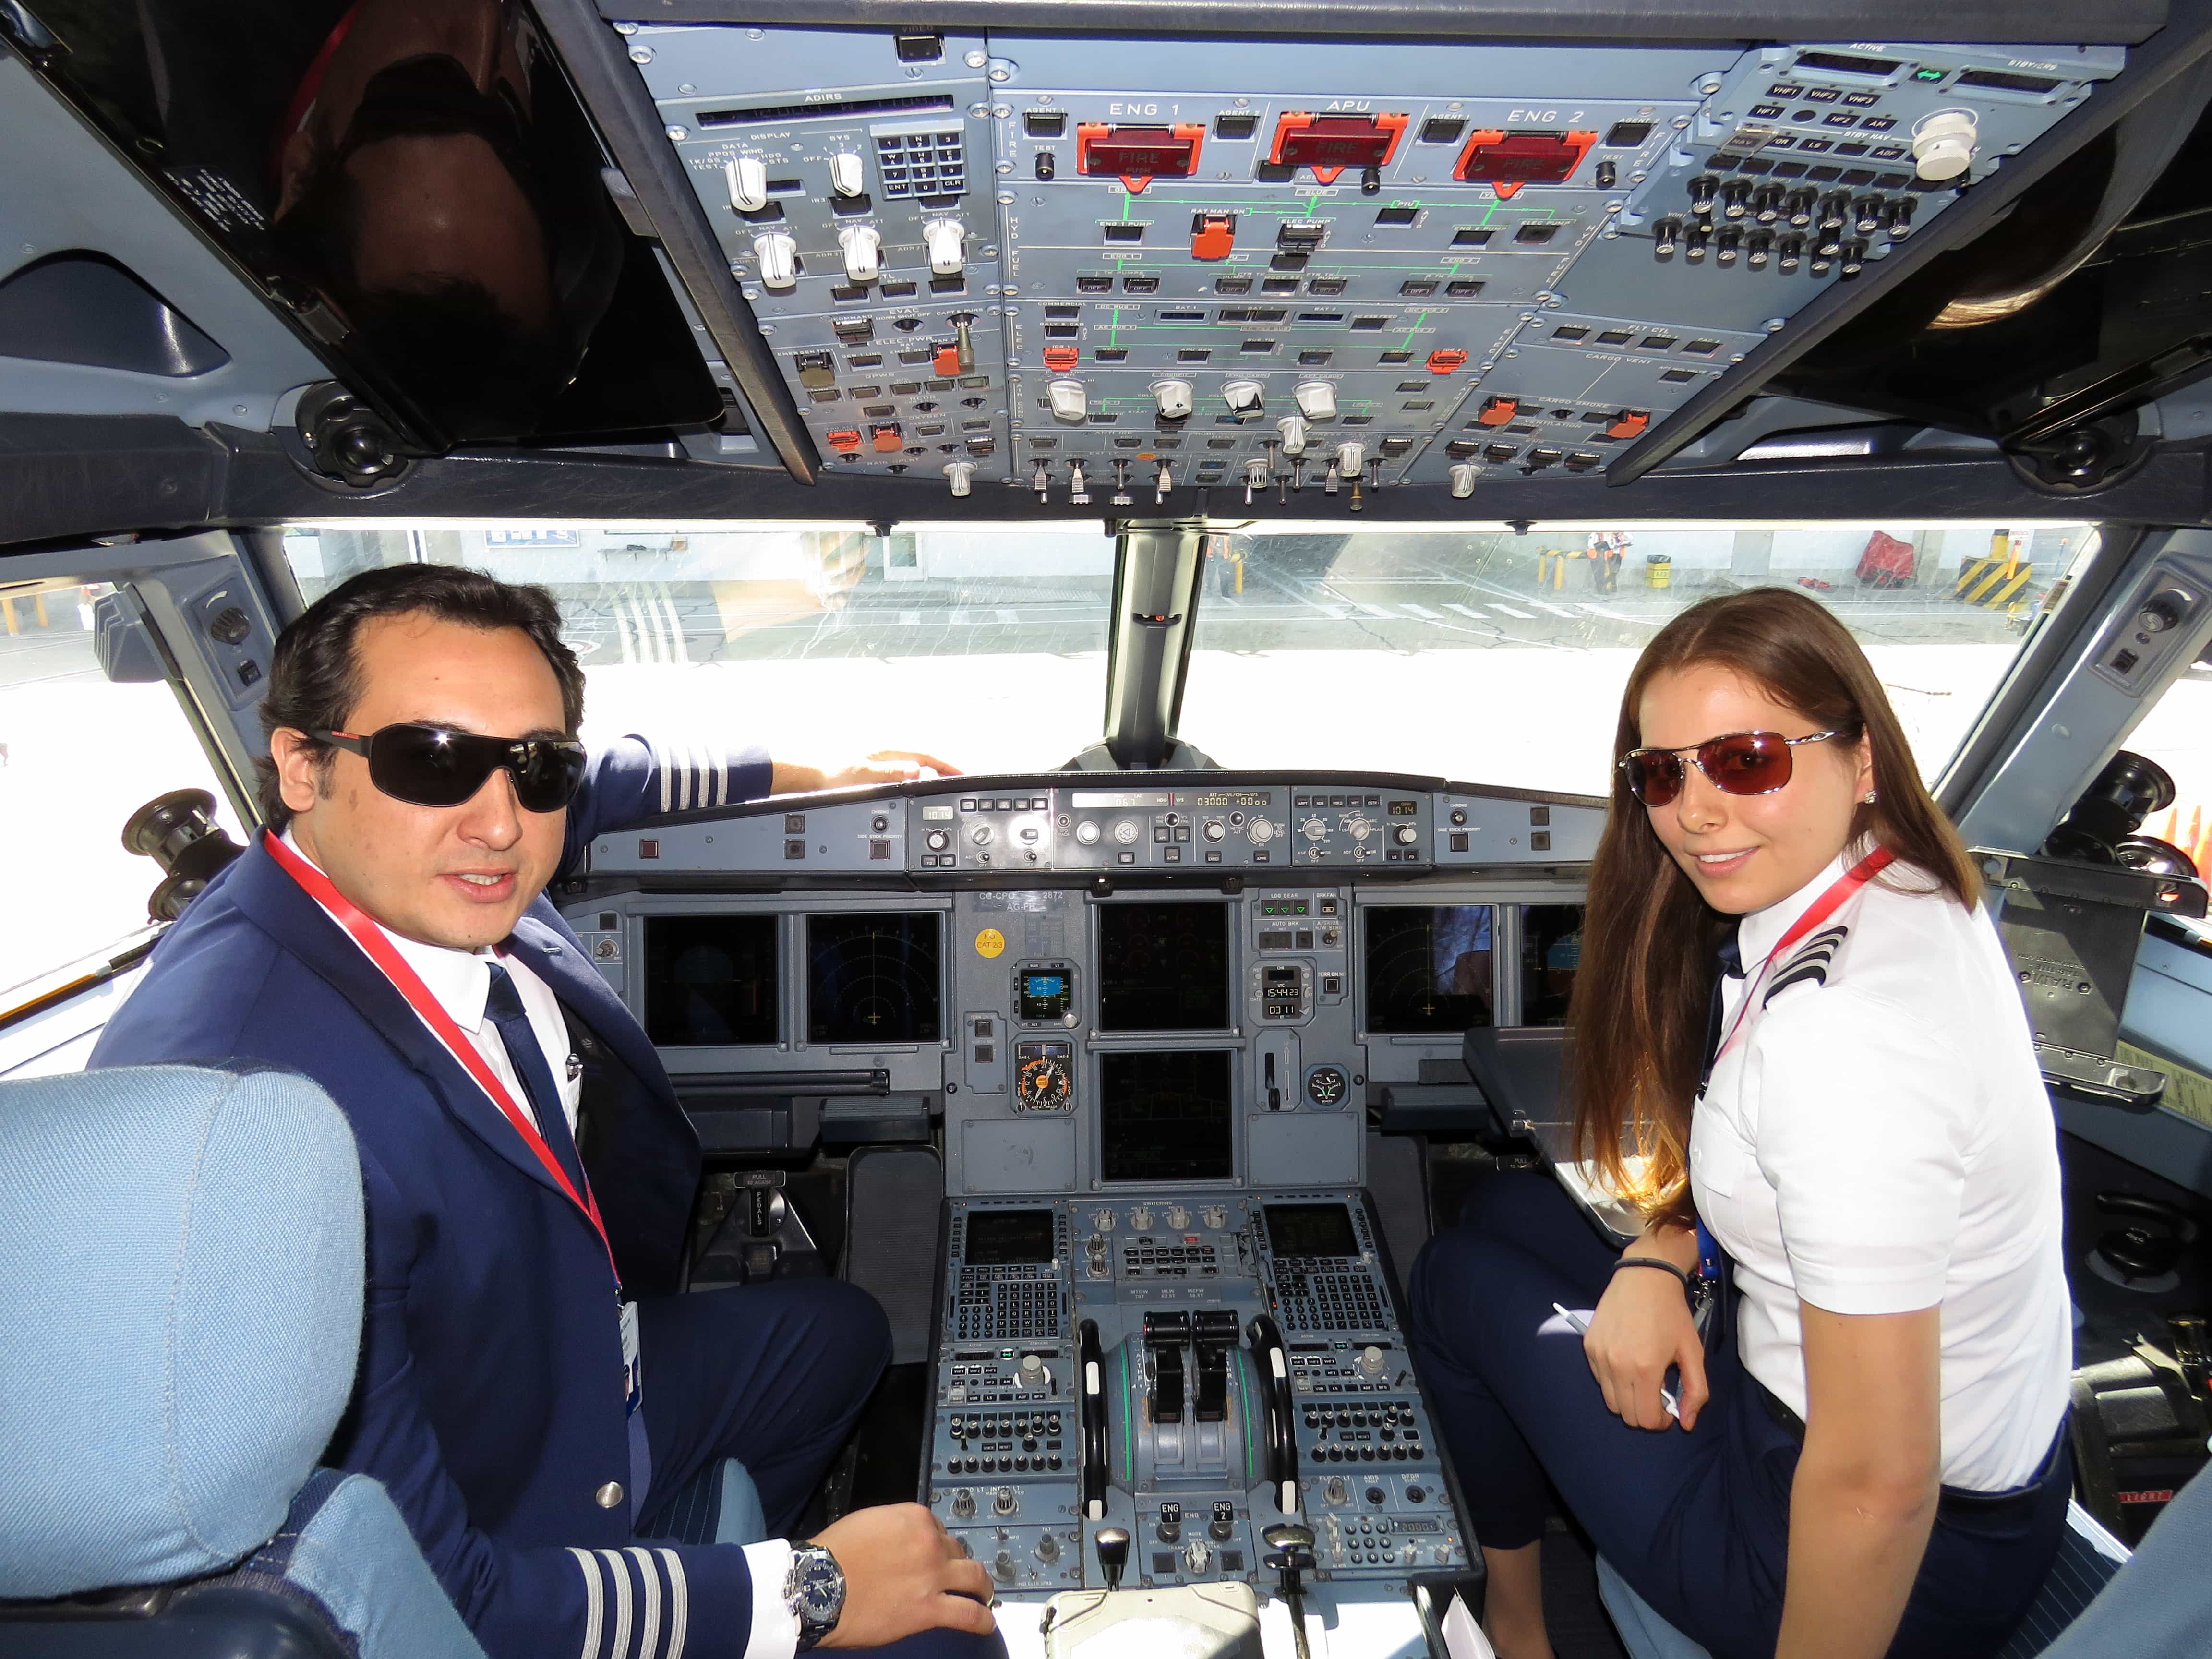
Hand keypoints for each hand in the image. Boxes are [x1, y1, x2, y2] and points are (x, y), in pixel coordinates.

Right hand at [810, 1504, 995, 1647]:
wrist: (818, 1587)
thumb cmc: (833, 1556)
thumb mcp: (867, 1522)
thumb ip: (894, 1528)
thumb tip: (902, 1541)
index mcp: (914, 1518)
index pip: (939, 1528)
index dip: (937, 1543)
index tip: (935, 1554)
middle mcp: (929, 1543)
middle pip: (958, 1551)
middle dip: (957, 1563)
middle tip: (958, 1574)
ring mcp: (933, 1577)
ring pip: (974, 1578)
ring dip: (982, 1587)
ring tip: (984, 1594)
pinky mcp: (929, 1610)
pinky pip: (969, 1614)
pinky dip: (982, 1619)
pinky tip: (986, 1622)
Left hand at [825, 750, 961, 787]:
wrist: (813, 778)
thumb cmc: (832, 776)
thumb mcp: (862, 777)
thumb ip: (890, 774)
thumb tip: (916, 771)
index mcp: (888, 752)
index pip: (925, 756)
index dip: (946, 765)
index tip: (962, 774)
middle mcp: (888, 754)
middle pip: (925, 759)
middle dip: (944, 769)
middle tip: (959, 781)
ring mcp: (884, 761)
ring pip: (917, 765)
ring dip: (932, 773)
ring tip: (944, 785)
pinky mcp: (879, 770)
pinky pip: (906, 772)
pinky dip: (918, 778)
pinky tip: (918, 786)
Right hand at [1581, 1263, 1708, 1431]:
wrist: (1645, 1276)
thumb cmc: (1672, 1314)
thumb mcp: (1693, 1352)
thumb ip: (1696, 1391)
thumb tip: (1686, 1423)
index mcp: (1646, 1369)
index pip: (1646, 1419)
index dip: (1660, 1421)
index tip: (1668, 1408)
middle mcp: (1617, 1366)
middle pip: (1626, 1415)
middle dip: (1644, 1411)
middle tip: (1657, 1391)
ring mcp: (1599, 1356)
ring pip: (1610, 1400)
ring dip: (1628, 1398)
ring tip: (1642, 1376)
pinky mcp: (1589, 1346)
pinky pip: (1600, 1379)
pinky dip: (1614, 1380)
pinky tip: (1627, 1360)